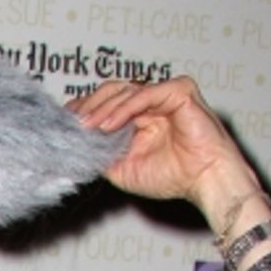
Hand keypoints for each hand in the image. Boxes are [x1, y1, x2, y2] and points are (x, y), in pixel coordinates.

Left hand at [67, 77, 262, 231]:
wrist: (204, 180)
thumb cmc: (173, 176)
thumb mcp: (124, 169)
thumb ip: (104, 155)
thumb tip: (77, 148)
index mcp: (138, 117)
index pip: (107, 104)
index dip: (86, 110)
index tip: (66, 123)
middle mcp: (150, 103)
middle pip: (112, 92)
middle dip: (90, 106)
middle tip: (73, 123)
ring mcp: (164, 94)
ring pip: (125, 91)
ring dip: (102, 108)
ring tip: (87, 125)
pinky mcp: (179, 91)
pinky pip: (145, 94)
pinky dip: (124, 108)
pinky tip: (109, 123)